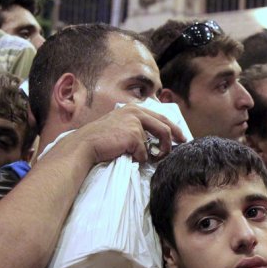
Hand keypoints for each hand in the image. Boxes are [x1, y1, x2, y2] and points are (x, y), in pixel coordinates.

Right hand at [58, 104, 185, 164]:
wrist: (85, 144)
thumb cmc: (101, 139)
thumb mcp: (120, 126)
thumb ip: (136, 127)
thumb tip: (154, 141)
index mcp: (133, 108)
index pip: (160, 117)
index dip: (173, 127)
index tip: (180, 136)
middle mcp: (136, 112)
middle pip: (165, 125)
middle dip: (175, 137)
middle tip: (182, 144)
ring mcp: (135, 122)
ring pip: (157, 140)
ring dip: (155, 152)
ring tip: (150, 158)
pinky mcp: (134, 135)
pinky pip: (144, 153)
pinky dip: (139, 159)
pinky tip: (128, 157)